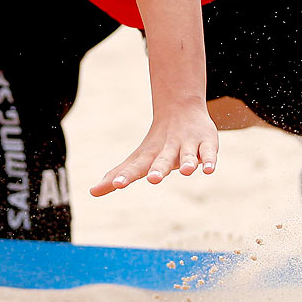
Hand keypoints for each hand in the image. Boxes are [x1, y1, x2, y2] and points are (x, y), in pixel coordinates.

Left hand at [90, 102, 217, 196]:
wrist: (181, 108)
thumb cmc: (158, 142)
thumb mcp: (139, 158)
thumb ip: (118, 175)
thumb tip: (92, 192)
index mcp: (150, 155)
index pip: (136, 166)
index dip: (127, 175)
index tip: (117, 185)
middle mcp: (168, 149)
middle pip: (163, 160)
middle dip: (159, 169)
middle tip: (153, 179)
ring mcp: (188, 145)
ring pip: (188, 155)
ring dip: (187, 162)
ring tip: (186, 171)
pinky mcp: (207, 144)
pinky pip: (209, 152)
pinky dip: (209, 160)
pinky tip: (208, 168)